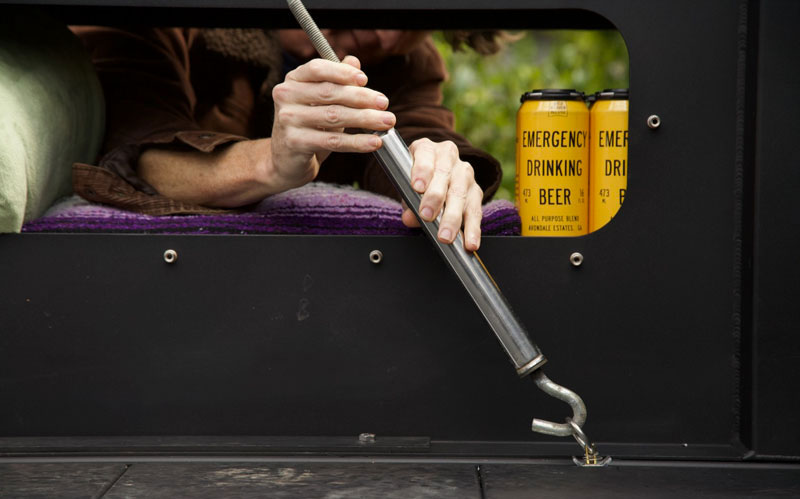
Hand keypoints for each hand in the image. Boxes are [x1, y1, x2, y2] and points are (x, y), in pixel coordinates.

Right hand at [270, 55, 395, 190]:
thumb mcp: (321, 101)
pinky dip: (357, 142)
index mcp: (293, 80)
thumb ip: (336, 80)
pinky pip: (333, 141)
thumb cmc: (308, 127)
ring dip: (365, 119)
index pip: (318, 68)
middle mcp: (286, 96)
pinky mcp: (295, 143)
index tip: (365, 79)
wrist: (286, 161)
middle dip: (362, 97)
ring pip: (334, 116)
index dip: (342, 72)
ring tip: (387, 121)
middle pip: (330, 92)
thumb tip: (354, 61)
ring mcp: (288, 119)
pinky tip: (374, 142)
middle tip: (384, 103)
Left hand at [401, 138, 483, 250]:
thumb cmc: (417, 180)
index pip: (425, 155)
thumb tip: (409, 218)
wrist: (434, 176)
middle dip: (435, 198)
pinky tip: (469, 242)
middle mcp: (448, 156)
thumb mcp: (406, 187)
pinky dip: (472, 228)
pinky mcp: (476, 191)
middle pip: (444, 175)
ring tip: (446, 235)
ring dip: (453, 217)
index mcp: (427, 148)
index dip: (421, 170)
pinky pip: (475, 210)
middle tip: (427, 216)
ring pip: (460, 193)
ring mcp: (465, 173)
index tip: (417, 187)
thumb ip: (407, 201)